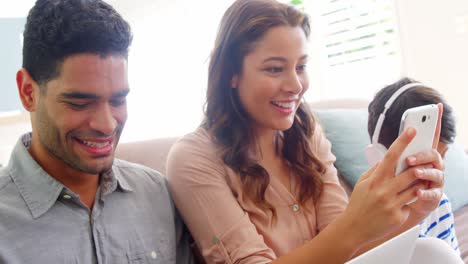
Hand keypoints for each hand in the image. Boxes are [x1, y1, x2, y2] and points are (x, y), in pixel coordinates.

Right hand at [344, 128, 419, 245]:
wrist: (353, 228)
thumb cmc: (358, 203)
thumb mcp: (363, 183)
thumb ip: (376, 170)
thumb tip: (388, 158)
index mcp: (375, 180)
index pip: (391, 156)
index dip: (402, 141)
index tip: (412, 130)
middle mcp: (384, 191)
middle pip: (411, 172)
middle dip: (420, 166)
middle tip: (425, 162)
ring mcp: (392, 204)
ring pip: (416, 188)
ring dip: (420, 182)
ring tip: (418, 180)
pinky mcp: (398, 216)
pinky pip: (410, 204)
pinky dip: (410, 200)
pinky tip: (402, 202)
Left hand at [405, 103, 444, 218]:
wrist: (397, 209)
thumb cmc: (396, 185)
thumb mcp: (393, 169)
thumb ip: (397, 157)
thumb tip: (395, 143)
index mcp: (422, 156)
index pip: (431, 136)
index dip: (435, 121)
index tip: (436, 106)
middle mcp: (432, 166)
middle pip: (433, 155)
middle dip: (422, 155)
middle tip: (409, 158)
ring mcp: (435, 181)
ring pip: (436, 173)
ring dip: (425, 172)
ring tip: (415, 172)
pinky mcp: (434, 197)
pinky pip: (433, 193)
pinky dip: (425, 193)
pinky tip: (417, 192)